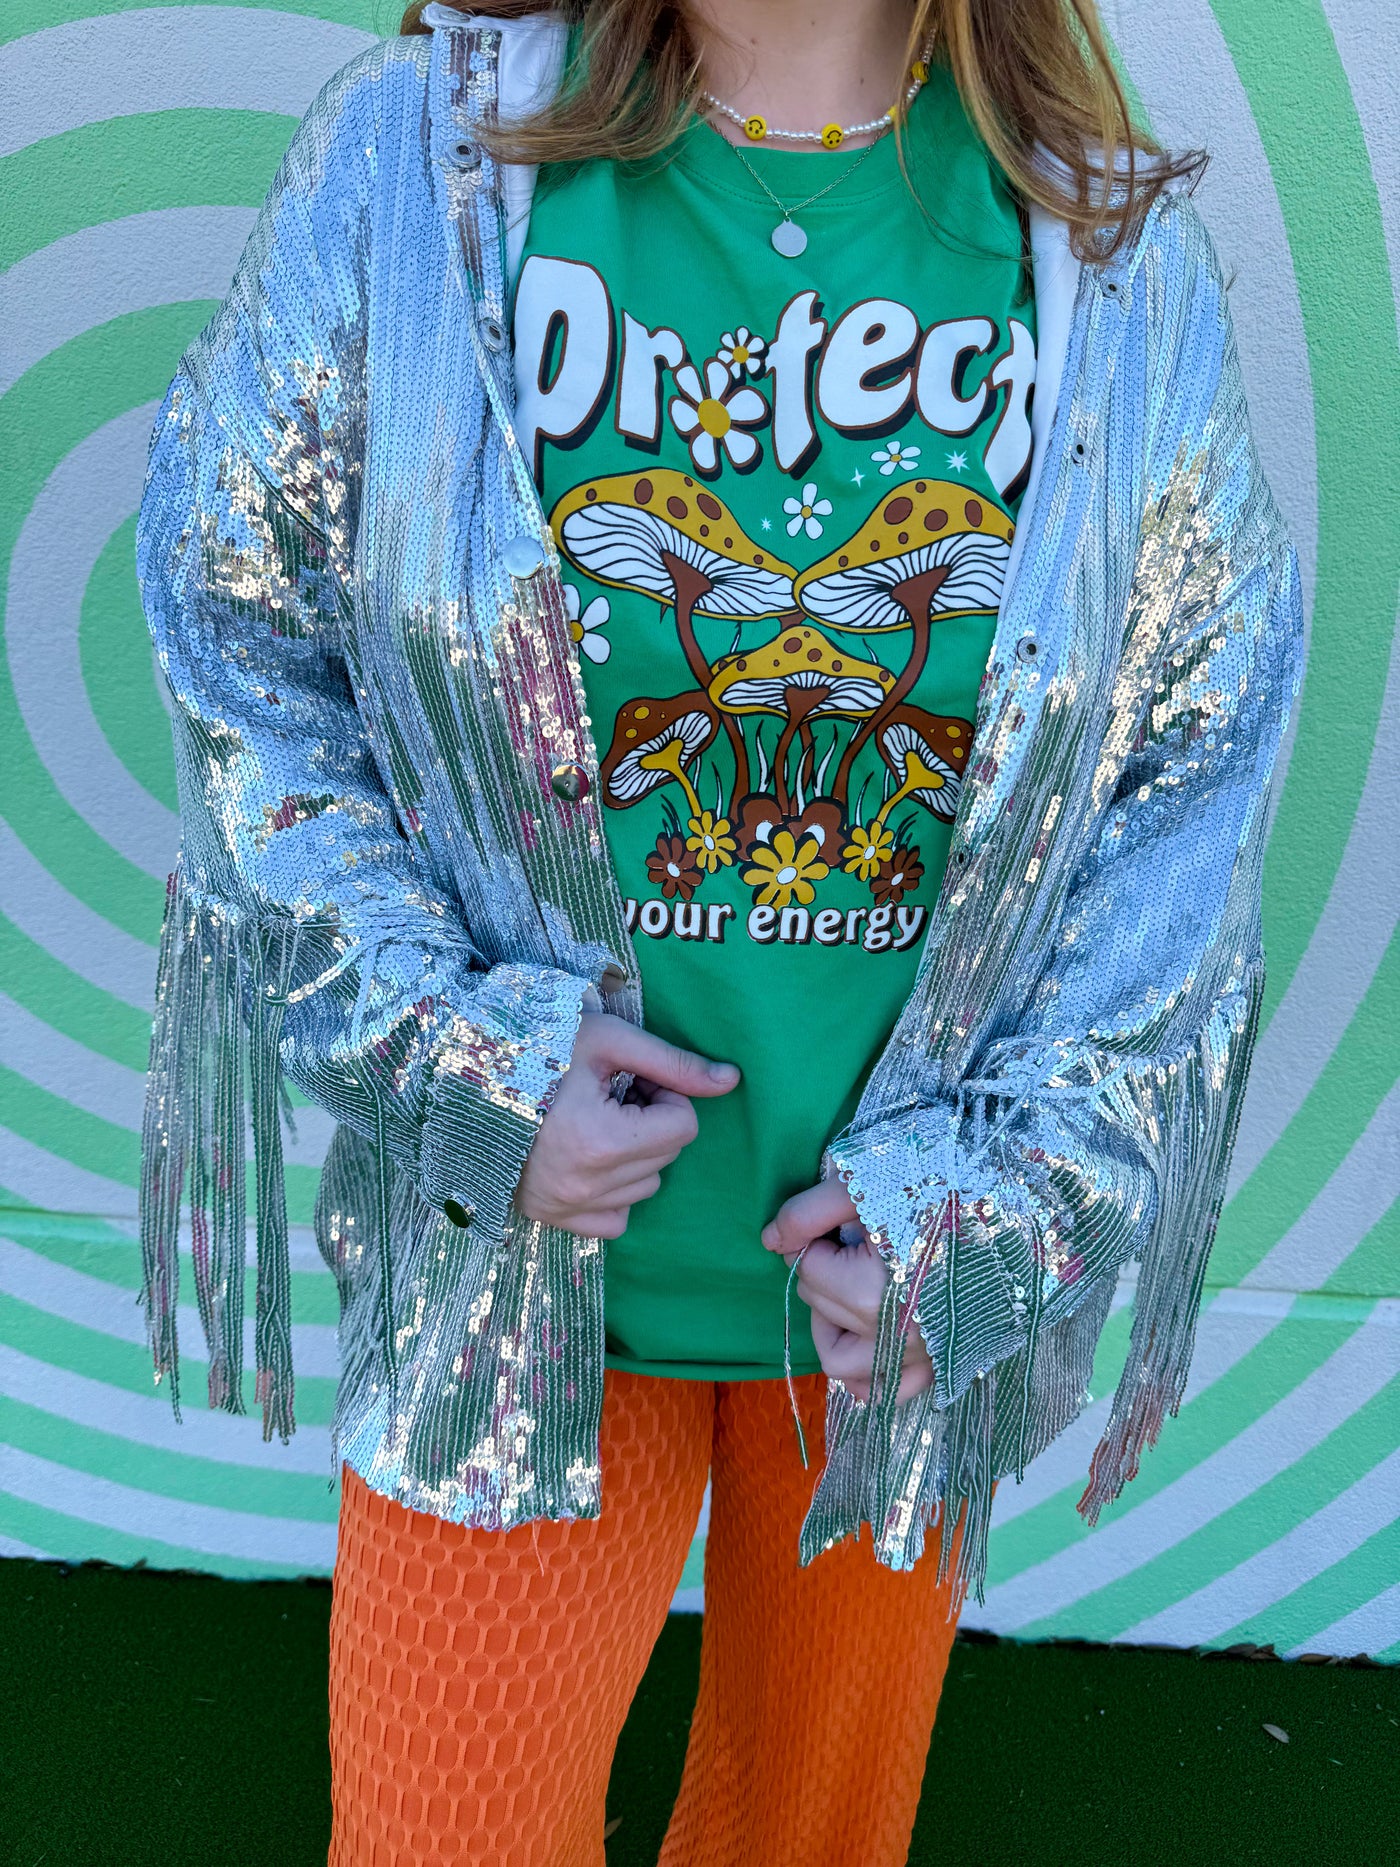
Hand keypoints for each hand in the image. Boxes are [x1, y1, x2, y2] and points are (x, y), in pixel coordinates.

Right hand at [517, 1011, 738, 1237]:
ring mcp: (566, 1207)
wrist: (466, 1081)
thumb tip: (731, 1081)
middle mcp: (586, 1185)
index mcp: (602, 1141)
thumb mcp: (607, 1042)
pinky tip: (589, 1158)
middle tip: (610, 1097)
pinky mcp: (552, 1218)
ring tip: (595, 1122)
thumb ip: (672, 1062)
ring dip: (635, 1155)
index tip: (632, 1080)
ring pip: (646, 1188)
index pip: (683, 1125)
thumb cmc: (537, 1051)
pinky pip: (615, 1219)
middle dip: (651, 1122)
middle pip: (667, 1156)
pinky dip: (614, 1192)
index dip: (665, 1095)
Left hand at [762, 1180, 934, 1403]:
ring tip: (855, 1282)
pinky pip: (888, 1391)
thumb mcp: (867, 1182)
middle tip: (856, 1235)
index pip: (808, 1268)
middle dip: (825, 1269)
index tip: (846, 1214)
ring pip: (843, 1363)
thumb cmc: (945, 1183)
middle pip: (821, 1307)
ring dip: (834, 1323)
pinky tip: (869, 1334)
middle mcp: (897, 1337)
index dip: (815, 1235)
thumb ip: (808, 1212)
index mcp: (874, 1293)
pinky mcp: (944, 1361)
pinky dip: (869, 1372)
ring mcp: (923, 1355)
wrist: (1026, 1202)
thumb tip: (770, 1240)